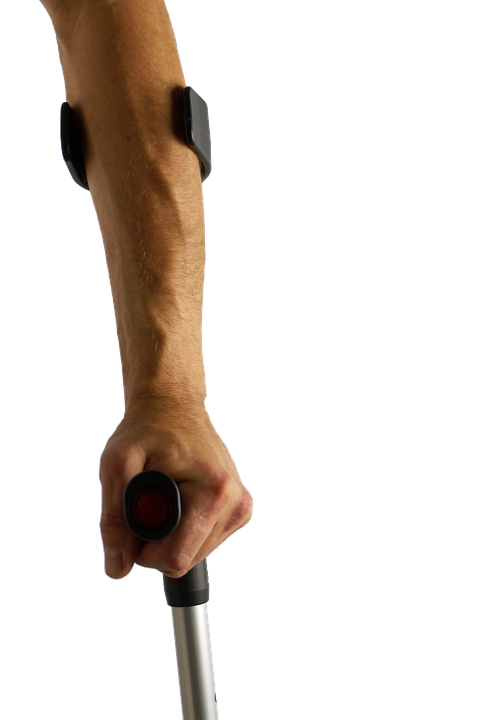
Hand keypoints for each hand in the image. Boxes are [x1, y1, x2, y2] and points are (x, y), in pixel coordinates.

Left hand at [99, 397, 254, 579]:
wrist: (173, 404)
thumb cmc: (148, 428)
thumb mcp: (117, 466)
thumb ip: (114, 520)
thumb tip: (117, 567)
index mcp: (214, 493)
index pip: (177, 558)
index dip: (144, 552)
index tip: (133, 524)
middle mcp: (235, 502)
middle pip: (186, 560)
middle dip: (158, 543)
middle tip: (146, 506)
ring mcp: (240, 506)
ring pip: (196, 554)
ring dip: (172, 536)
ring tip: (163, 498)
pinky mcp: (238, 508)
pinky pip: (206, 540)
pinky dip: (185, 529)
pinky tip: (179, 501)